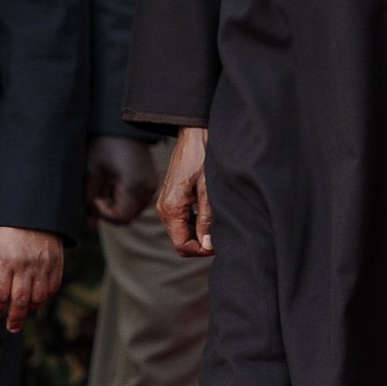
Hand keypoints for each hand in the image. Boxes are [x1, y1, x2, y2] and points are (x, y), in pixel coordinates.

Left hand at [0, 226, 64, 330]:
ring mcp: (43, 265)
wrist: (32, 210)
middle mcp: (25, 265)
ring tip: (23, 311)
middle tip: (12, 327)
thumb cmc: (7, 230)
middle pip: (20, 301)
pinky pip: (52, 288)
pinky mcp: (56, 264)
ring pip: (38, 298)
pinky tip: (37, 299)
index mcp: (6, 260)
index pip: (0, 293)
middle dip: (14, 317)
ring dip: (30, 308)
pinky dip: (45, 298)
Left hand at [85, 135, 157, 224]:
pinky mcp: (153, 183)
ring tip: (107, 186)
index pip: (120, 218)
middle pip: (128, 218)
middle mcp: (147, 188)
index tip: (94, 197)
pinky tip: (115, 184)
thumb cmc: (103, 144)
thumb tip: (92, 225)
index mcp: (133, 184)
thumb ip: (89, 201)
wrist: (122, 124)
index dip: (104, 213)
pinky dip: (126, 200)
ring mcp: (153, 186)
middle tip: (98, 193)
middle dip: (110, 212)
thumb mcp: (91, 172)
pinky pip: (139, 202)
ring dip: (118, 207)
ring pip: (133, 212)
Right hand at [155, 127, 214, 257]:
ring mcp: (166, 204)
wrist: (194, 135)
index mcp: (172, 209)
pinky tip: (209, 214)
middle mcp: (165, 209)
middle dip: (201, 244)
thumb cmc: (202, 156)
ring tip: (217, 224)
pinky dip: (195, 224)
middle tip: (221, 236)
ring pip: (182, 233)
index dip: (201, 251)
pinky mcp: (171, 199)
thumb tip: (207, 245)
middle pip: (181, 241)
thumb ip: (207, 219)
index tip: (218, 244)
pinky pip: (182, 221)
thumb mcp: (209, 189)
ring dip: (199, 234)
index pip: (182, 245)